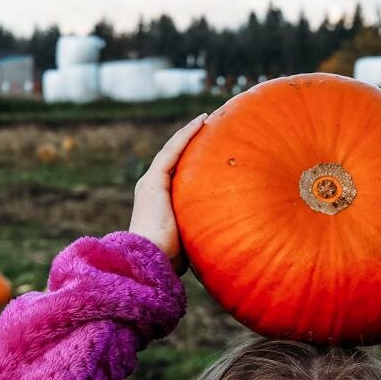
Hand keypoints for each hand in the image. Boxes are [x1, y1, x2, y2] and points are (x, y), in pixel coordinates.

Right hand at [130, 113, 206, 273]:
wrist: (149, 260)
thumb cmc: (171, 259)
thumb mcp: (192, 238)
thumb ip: (203, 229)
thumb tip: (231, 234)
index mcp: (161, 201)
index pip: (179, 174)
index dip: (193, 159)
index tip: (211, 147)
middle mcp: (153, 188)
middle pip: (175, 158)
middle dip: (192, 142)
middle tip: (212, 126)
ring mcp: (152, 182)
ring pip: (174, 150)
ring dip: (190, 132)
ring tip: (208, 118)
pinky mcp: (154, 180)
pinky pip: (173, 151)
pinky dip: (187, 135)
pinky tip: (201, 122)